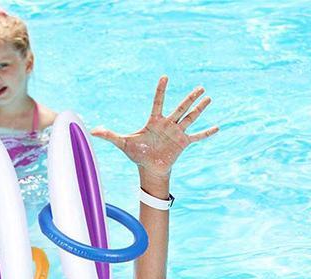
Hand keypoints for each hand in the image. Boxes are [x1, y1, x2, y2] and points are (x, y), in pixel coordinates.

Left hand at [91, 76, 217, 178]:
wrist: (148, 169)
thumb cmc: (136, 154)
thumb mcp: (122, 143)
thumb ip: (109, 135)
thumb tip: (92, 130)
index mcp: (154, 121)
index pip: (158, 102)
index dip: (161, 91)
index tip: (164, 77)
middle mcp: (168, 124)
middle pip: (181, 108)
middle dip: (190, 98)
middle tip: (201, 86)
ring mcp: (177, 133)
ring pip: (190, 118)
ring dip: (200, 109)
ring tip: (209, 98)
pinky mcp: (183, 144)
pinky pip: (197, 137)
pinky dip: (207, 133)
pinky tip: (218, 127)